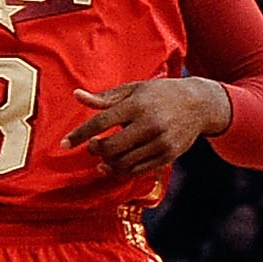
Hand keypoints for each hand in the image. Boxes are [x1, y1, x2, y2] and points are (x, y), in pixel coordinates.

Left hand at [64, 77, 228, 177]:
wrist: (198, 104)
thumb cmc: (159, 94)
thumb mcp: (132, 89)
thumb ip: (105, 98)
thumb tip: (76, 95)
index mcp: (136, 105)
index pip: (101, 122)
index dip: (80, 134)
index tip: (64, 144)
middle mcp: (149, 124)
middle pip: (112, 146)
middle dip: (96, 150)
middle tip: (91, 146)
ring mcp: (160, 142)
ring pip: (125, 162)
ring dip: (108, 163)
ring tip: (102, 157)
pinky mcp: (169, 155)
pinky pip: (140, 170)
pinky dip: (123, 171)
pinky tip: (114, 167)